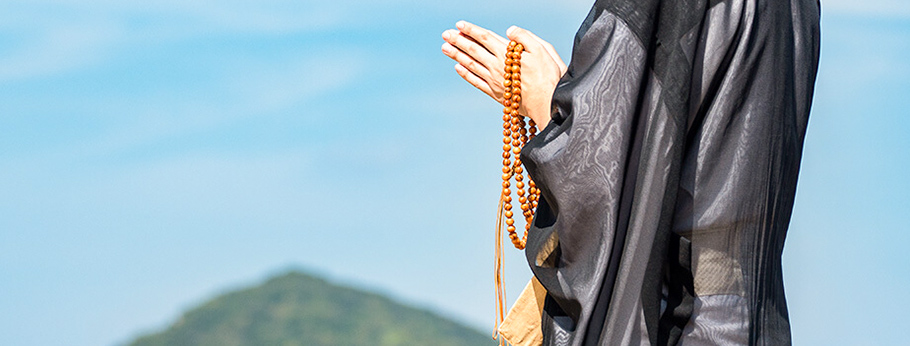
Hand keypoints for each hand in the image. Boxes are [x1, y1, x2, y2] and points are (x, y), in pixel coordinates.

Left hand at [441, 21, 565, 128]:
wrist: (547, 104)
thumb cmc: (549, 76)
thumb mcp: (543, 49)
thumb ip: (525, 37)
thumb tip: (509, 30)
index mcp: (507, 53)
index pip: (485, 38)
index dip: (471, 30)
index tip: (459, 24)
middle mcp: (496, 66)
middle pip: (473, 50)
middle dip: (458, 40)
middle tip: (445, 34)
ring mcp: (494, 80)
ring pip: (471, 65)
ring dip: (457, 55)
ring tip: (445, 48)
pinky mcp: (495, 93)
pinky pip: (476, 82)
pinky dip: (466, 74)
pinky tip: (458, 68)